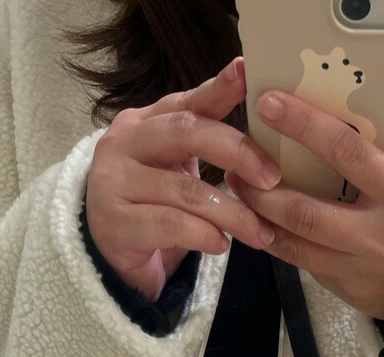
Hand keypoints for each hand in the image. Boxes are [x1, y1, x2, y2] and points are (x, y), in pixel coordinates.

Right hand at [85, 56, 281, 300]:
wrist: (112, 257)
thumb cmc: (154, 208)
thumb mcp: (179, 170)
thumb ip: (207, 147)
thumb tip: (267, 135)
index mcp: (144, 122)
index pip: (187, 102)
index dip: (219, 88)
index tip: (248, 73)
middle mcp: (123, 142)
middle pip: (186, 132)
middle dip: (237, 152)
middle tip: (271, 179)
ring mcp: (113, 181)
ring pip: (185, 189)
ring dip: (232, 213)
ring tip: (259, 233)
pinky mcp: (113, 222)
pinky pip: (170, 225)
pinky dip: (204, 236)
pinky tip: (222, 245)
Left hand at [226, 91, 383, 323]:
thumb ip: (378, 147)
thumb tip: (329, 109)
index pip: (347, 153)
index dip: (304, 126)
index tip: (270, 105)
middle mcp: (379, 235)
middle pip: (306, 212)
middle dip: (263, 188)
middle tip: (236, 164)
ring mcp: (361, 269)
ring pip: (296, 245)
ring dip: (260, 217)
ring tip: (239, 192)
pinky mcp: (347, 290)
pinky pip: (304, 264)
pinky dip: (278, 241)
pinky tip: (262, 221)